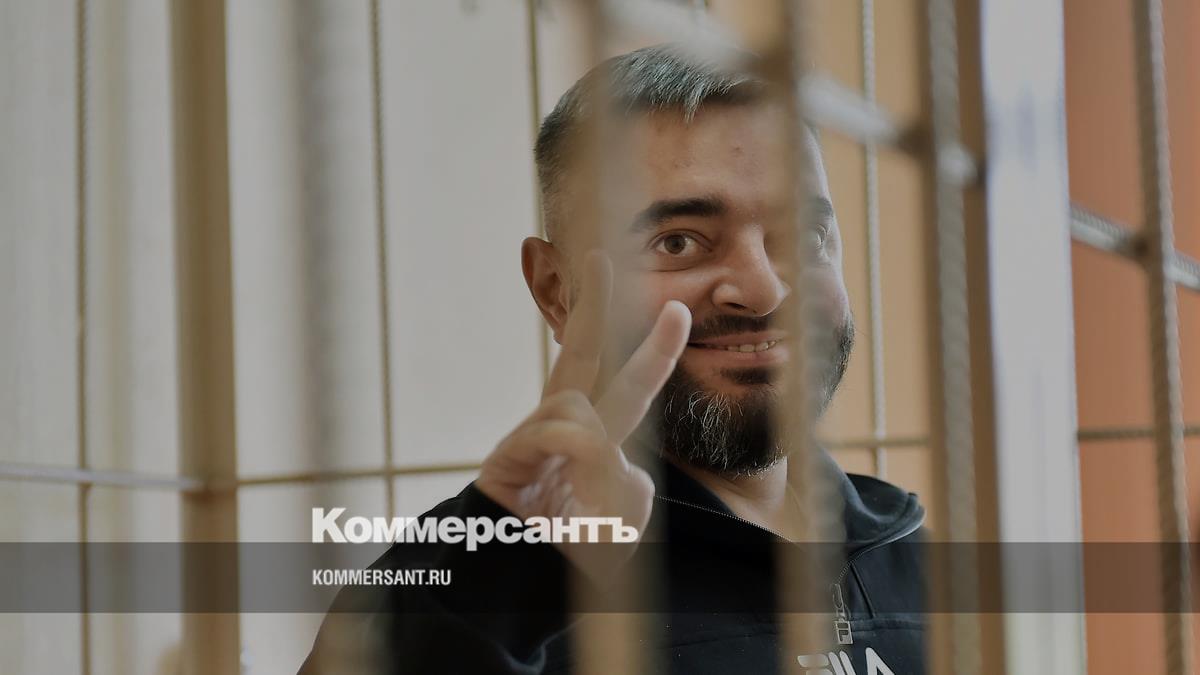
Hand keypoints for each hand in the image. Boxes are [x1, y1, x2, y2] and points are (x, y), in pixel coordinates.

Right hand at [475, 251, 690, 580]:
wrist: (508, 590)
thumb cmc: (566, 558)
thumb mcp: (619, 526)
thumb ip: (631, 491)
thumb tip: (614, 455)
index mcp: (591, 442)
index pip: (624, 388)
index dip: (653, 350)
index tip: (676, 308)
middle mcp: (560, 430)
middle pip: (583, 355)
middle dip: (595, 305)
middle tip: (602, 253)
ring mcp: (530, 440)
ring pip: (580, 408)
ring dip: (596, 454)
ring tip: (582, 507)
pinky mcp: (503, 458)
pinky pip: (556, 435)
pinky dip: (573, 456)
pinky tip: (562, 489)